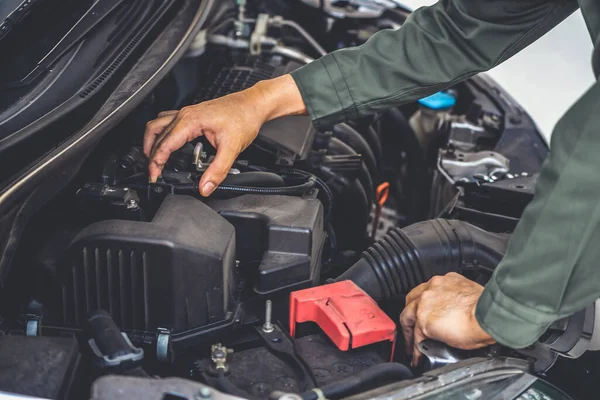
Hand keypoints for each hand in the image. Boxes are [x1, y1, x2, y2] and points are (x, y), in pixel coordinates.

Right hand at [144, 74, 306, 195]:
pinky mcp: (192, 114)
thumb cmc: (244, 118)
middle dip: (151, 156)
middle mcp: (185, 114)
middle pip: (157, 135)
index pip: (164, 145)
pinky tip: (168, 144)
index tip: (154, 177)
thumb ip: (217, 170)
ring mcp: (187, 112)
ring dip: (152, 142)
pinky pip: (168, 122)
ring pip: (158, 125)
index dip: (156, 163)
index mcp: (190, 121)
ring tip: (153, 159)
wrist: (253, 104)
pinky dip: (162, 134)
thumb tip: (205, 187)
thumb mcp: (232, 148)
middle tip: (153, 173)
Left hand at [399, 272, 495, 366]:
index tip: (425, 313)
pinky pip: (415, 337)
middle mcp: (432, 288)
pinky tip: (417, 356)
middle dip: (409, 315)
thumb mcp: (469, 295)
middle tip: (411, 328)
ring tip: (410, 346)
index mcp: (444, 281)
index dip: (422, 304)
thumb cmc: (488, 308)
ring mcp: (425, 303)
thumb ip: (455, 300)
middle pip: (411, 301)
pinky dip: (415, 348)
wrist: (490, 315)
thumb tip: (455, 313)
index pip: (427, 292)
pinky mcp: (424, 320)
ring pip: (407, 317)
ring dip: (408, 333)